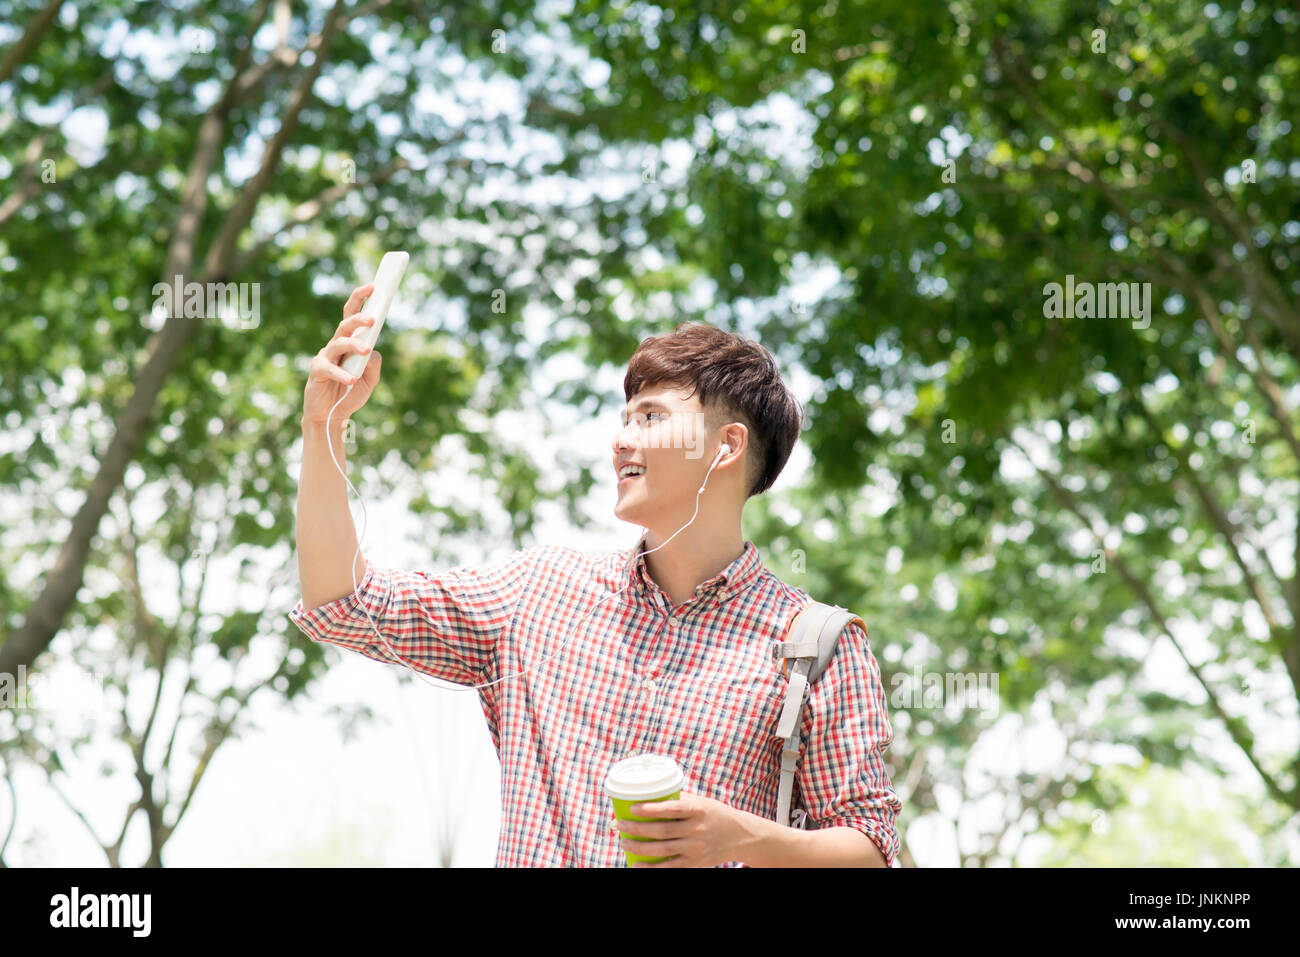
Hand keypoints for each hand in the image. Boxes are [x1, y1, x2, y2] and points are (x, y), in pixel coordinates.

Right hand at [302, 283, 382, 426]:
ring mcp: (325, 358)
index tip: (374, 286)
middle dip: (358, 319)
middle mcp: (336, 346)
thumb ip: (374, 365)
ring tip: (365, 350)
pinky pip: (329, 369)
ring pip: (338, 344)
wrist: (331, 416)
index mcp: (349, 343)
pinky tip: (352, 379)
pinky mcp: (317, 373)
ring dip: (353, 345)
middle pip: (345, 325)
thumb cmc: (350, 394)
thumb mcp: (369, 380)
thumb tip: (373, 350)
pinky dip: (342, 374)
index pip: (352, 316)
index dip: (361, 300)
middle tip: (372, 318)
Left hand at [613, 791, 751, 867]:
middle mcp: (697, 830)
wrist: (740, 836)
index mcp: (698, 810)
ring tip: (624, 842)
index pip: (671, 809)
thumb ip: (679, 799)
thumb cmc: (715, 814)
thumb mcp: (701, 802)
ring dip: (640, 847)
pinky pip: (669, 867)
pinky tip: (637, 864)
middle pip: (662, 831)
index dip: (650, 809)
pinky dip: (651, 868)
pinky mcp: (695, 863)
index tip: (632, 807)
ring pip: (662, 849)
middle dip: (637, 829)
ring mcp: (695, 848)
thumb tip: (649, 794)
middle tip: (621, 825)